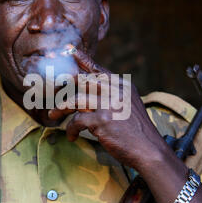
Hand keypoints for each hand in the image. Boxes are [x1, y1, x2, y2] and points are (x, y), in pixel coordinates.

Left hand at [48, 49, 169, 172]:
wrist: (149, 150)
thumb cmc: (137, 132)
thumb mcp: (129, 106)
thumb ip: (112, 95)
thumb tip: (87, 91)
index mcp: (123, 86)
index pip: (99, 70)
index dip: (84, 61)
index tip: (71, 52)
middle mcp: (116, 91)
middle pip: (83, 82)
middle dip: (65, 87)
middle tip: (54, 92)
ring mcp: (109, 104)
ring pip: (75, 100)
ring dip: (61, 108)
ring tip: (53, 115)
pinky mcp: (102, 120)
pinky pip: (77, 120)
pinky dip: (71, 129)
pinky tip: (72, 137)